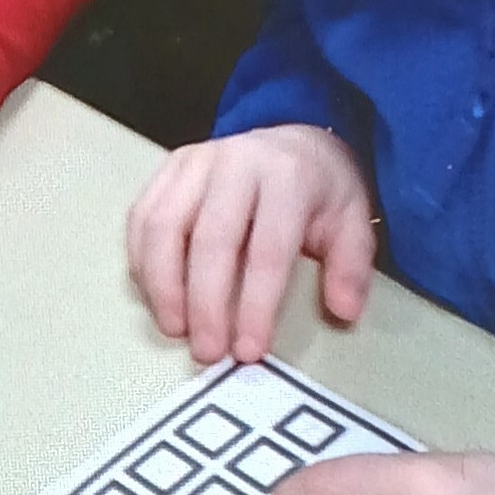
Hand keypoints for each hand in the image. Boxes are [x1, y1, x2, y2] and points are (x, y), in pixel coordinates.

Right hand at [126, 125, 376, 364]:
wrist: (292, 142)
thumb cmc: (319, 190)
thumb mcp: (352, 221)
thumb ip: (351, 266)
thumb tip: (343, 311)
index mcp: (288, 176)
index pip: (267, 249)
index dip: (255, 305)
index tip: (248, 350)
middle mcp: (236, 162)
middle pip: (210, 240)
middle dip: (205, 304)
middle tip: (207, 351)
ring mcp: (195, 161)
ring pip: (163, 227)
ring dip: (163, 286)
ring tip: (176, 328)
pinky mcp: (169, 168)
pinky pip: (142, 217)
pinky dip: (142, 262)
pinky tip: (155, 296)